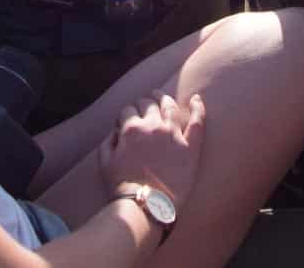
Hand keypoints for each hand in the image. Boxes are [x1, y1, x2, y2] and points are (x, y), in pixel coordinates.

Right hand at [98, 90, 205, 209]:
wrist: (147, 207)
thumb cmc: (123, 188)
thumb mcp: (105, 163)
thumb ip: (108, 141)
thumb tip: (117, 130)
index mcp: (131, 129)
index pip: (127, 110)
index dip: (125, 114)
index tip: (125, 121)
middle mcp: (152, 126)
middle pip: (147, 104)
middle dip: (142, 103)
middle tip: (143, 106)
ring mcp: (173, 135)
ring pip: (169, 106)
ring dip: (164, 98)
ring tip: (161, 96)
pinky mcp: (190, 147)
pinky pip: (198, 121)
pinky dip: (198, 107)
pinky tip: (196, 98)